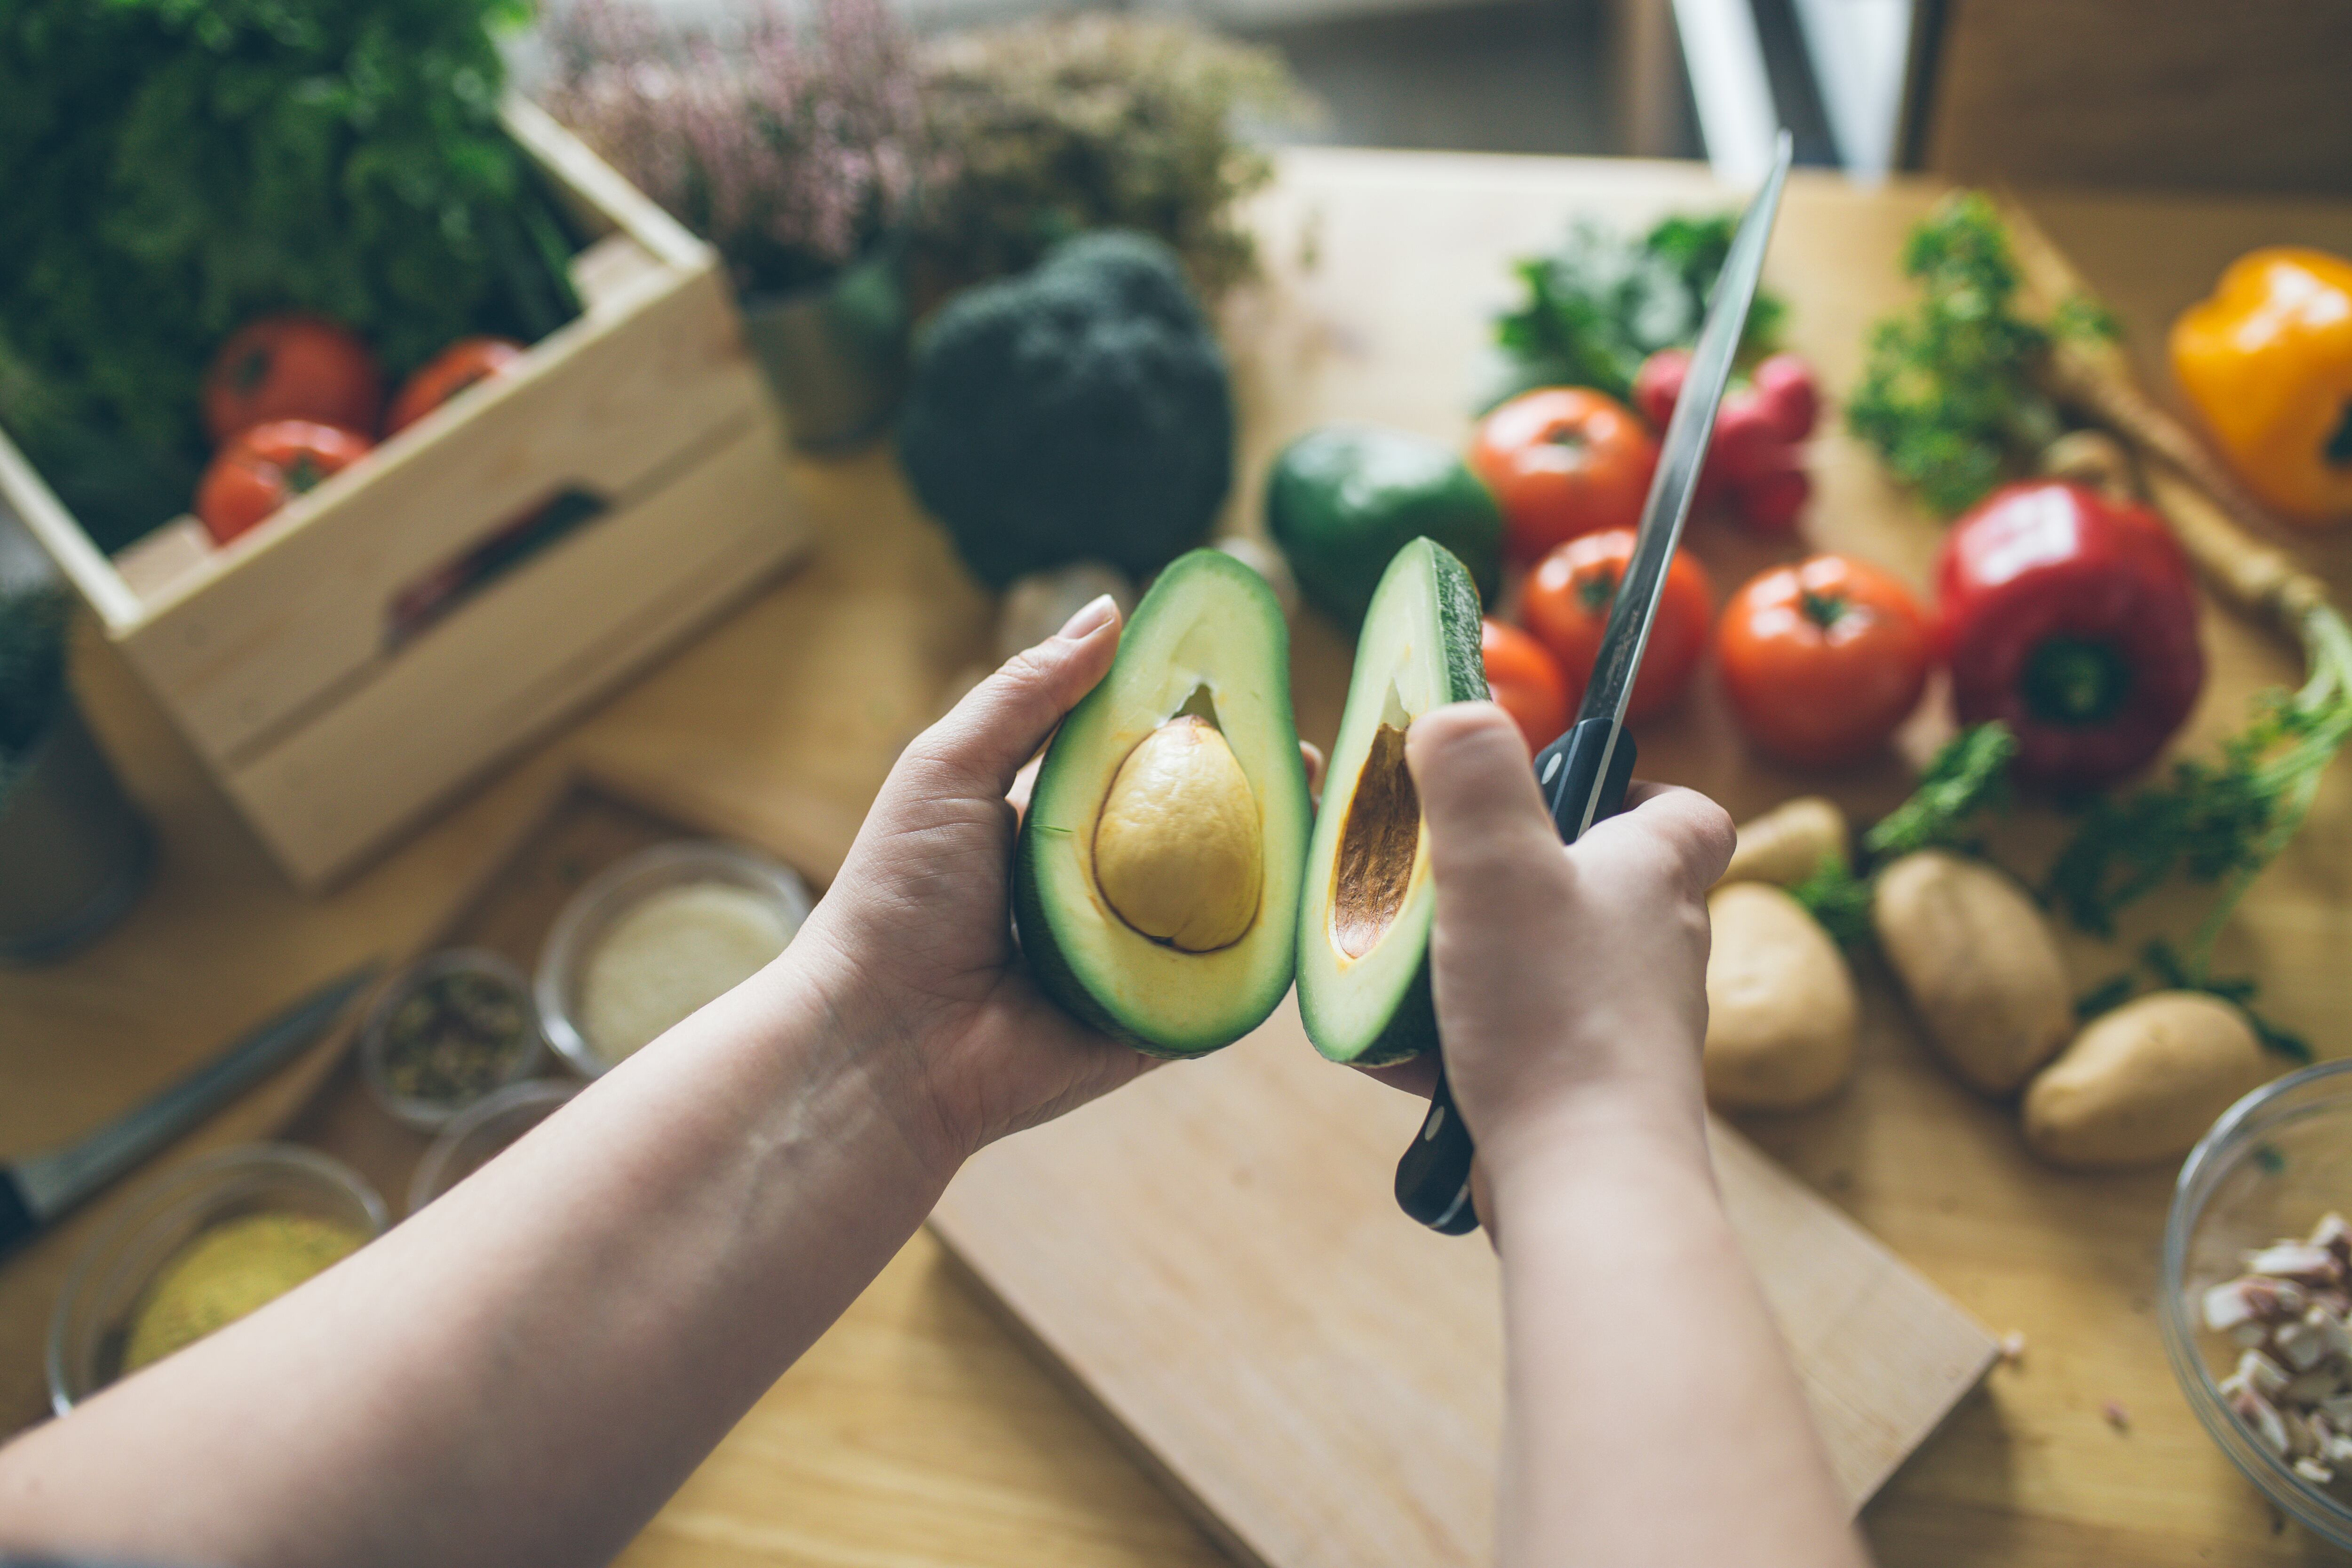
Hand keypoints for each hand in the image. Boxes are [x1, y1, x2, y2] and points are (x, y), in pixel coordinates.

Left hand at [789, 593, 1323, 1176]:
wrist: (882, 1038)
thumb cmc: (899, 895)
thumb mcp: (950, 766)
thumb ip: (1029, 691)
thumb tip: (1111, 610)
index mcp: (1054, 827)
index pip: (1144, 766)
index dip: (1200, 731)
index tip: (1254, 695)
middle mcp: (1100, 890)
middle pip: (1201, 833)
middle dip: (1261, 795)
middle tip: (1307, 759)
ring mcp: (1132, 959)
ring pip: (1227, 908)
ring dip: (1281, 867)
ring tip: (1326, 821)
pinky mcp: (1154, 1023)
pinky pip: (1224, 986)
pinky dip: (1266, 953)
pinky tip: (1313, 908)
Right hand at [1404, 702, 1732, 1185]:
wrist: (1586, 1181)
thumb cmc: (1557, 1016)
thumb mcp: (1497, 863)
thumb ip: (1473, 774)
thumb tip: (1456, 709)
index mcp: (1654, 878)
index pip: (1686, 813)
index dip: (1634, 790)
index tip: (1559, 791)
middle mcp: (1654, 950)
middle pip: (1596, 887)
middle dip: (1514, 876)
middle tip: (1438, 875)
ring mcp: (1623, 1028)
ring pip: (1542, 969)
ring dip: (1467, 962)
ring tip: (1396, 968)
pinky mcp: (1584, 1093)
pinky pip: (1511, 1043)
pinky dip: (1451, 1039)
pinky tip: (1391, 1052)